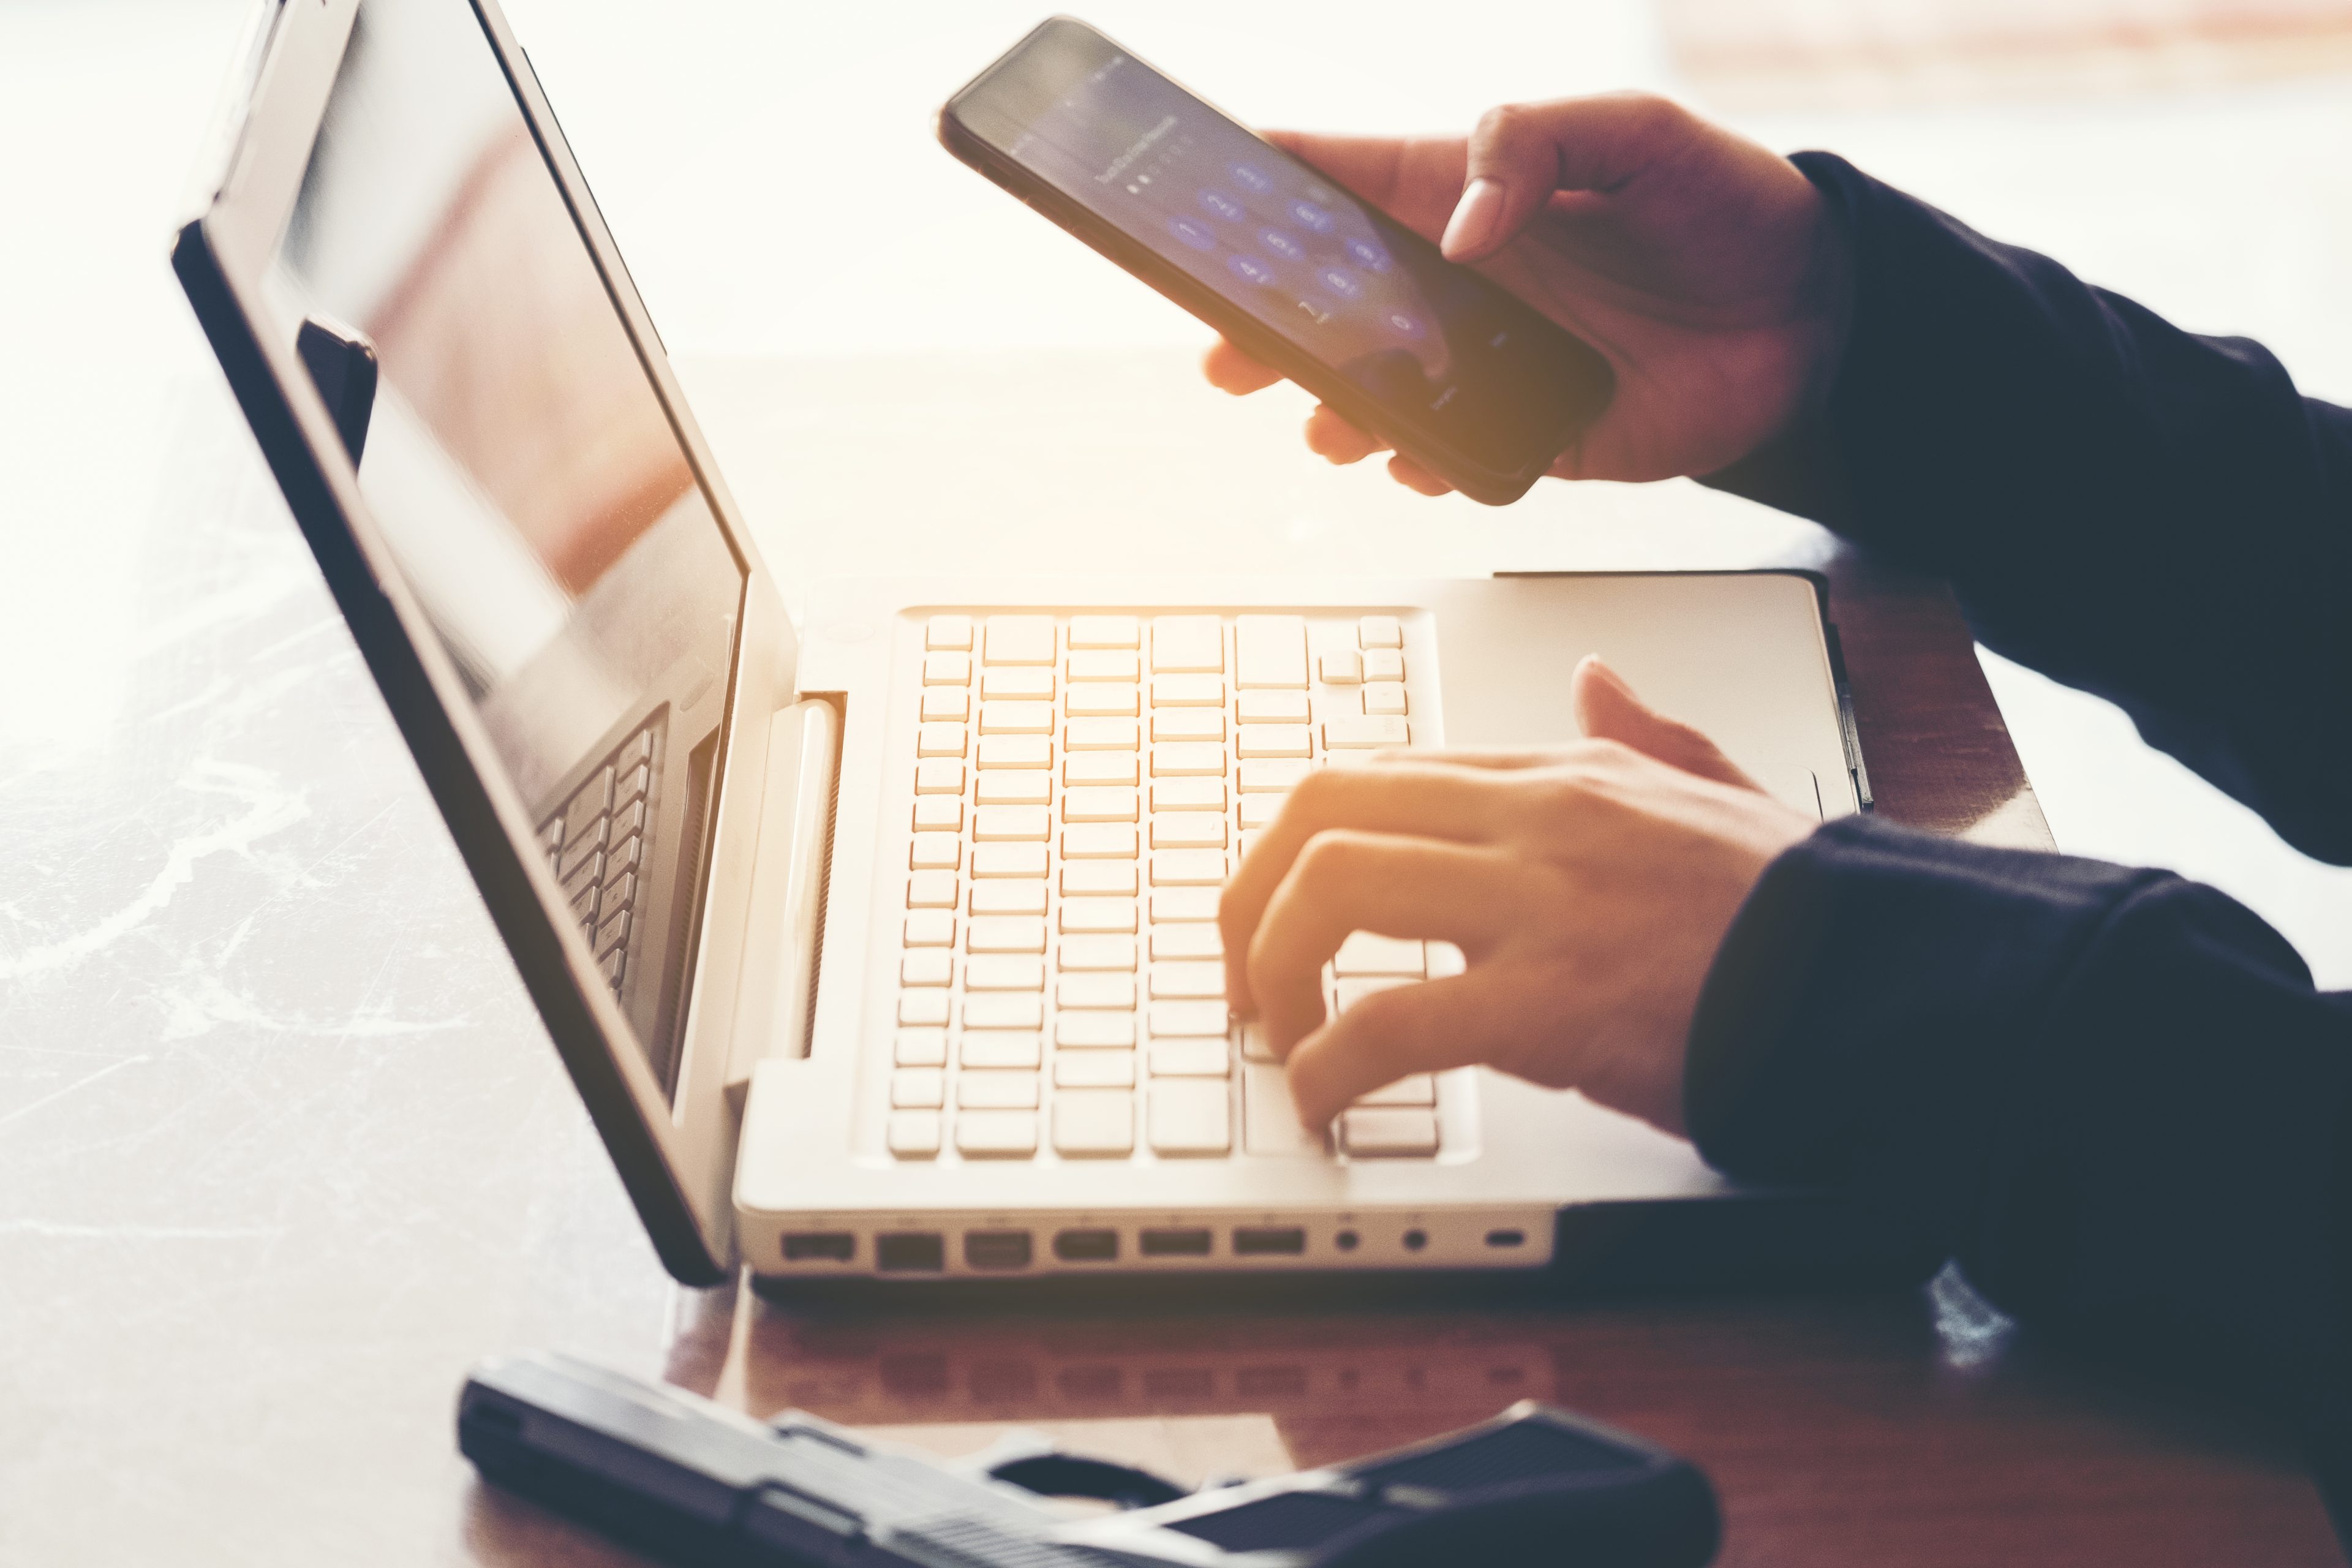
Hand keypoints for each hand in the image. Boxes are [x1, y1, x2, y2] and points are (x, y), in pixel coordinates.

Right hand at [1203, 94, 1849, 493]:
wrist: (1819, 317)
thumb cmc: (1728, 205)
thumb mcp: (1637, 133)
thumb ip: (1532, 145)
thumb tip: (1459, 229)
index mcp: (1465, 192)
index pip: (1337, 179)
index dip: (1258, 183)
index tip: (1193, 201)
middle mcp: (1459, 279)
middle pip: (1327, 300)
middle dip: (1262, 327)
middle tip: (1226, 355)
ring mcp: (1487, 360)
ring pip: (1374, 389)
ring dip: (1334, 409)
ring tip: (1327, 423)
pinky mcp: (1529, 431)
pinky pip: (1450, 456)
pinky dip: (1420, 463)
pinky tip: (1413, 459)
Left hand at [1217, 657, 1815, 1133]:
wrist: (1884, 984)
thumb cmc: (1802, 912)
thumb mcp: (1723, 792)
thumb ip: (1652, 734)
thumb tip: (1596, 676)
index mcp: (1567, 773)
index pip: (1384, 773)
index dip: (1299, 843)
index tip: (1279, 909)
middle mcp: (1538, 819)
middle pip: (1324, 806)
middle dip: (1251, 892)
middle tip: (1244, 975)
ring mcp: (1541, 905)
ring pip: (1334, 886)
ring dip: (1273, 969)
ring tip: (1279, 1040)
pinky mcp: (1552, 1003)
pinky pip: (1390, 1021)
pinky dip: (1330, 1065)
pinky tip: (1324, 1102)